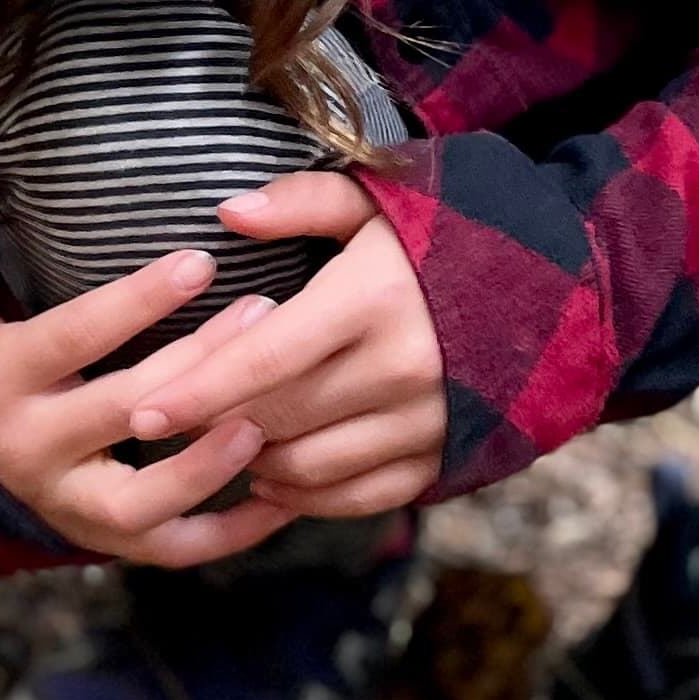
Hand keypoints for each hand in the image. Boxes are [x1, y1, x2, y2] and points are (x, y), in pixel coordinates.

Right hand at [0, 173, 291, 568]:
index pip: (72, 338)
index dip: (136, 302)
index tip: (202, 261)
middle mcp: (27, 449)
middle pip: (122, 410)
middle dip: (196, 364)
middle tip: (265, 313)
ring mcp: (65, 504)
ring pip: (140, 501)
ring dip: (205, 466)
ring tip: (264, 418)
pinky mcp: (102, 542)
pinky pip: (170, 550)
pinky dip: (228, 534)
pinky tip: (284, 497)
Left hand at [105, 171, 445, 535]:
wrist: (556, 288)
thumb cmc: (447, 236)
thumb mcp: (378, 202)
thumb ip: (300, 202)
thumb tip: (226, 214)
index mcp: (373, 300)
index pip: (262, 360)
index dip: (195, 392)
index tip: (141, 413)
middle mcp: (403, 368)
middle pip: (275, 419)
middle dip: (213, 428)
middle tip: (169, 424)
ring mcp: (428, 421)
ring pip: (309, 467)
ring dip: (253, 464)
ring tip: (220, 440)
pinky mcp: (445, 459)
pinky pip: (358, 498)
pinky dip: (307, 496)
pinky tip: (271, 477)